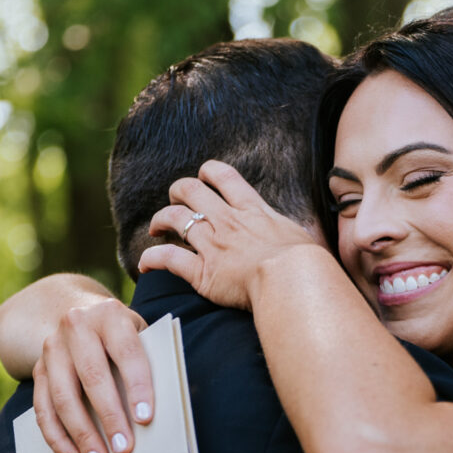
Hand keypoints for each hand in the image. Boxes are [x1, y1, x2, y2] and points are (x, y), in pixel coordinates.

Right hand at [32, 298, 154, 452]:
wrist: (79, 313)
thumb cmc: (123, 336)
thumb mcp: (139, 334)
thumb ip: (150, 362)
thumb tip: (161, 413)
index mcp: (110, 315)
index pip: (127, 352)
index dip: (137, 386)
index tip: (146, 419)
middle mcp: (76, 326)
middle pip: (92, 377)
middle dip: (109, 417)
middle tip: (124, 450)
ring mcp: (52, 349)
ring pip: (63, 397)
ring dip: (81, 435)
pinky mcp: (38, 370)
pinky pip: (43, 409)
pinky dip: (58, 438)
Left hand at [136, 160, 324, 309]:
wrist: (293, 280)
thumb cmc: (308, 264)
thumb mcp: (304, 239)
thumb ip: (294, 235)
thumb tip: (305, 241)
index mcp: (253, 210)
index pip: (224, 177)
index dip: (209, 172)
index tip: (204, 177)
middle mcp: (228, 221)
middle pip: (191, 190)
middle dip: (178, 192)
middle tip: (176, 201)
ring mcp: (212, 244)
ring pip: (175, 218)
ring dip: (161, 219)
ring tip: (157, 227)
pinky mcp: (202, 271)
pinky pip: (168, 258)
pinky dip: (152, 258)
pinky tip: (144, 264)